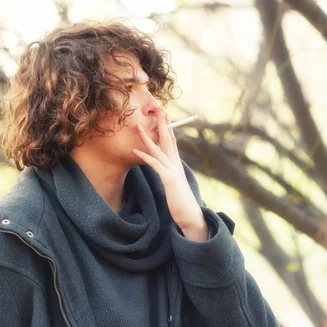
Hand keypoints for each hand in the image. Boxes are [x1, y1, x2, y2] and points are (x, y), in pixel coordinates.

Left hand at [132, 108, 207, 238]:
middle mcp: (176, 165)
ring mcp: (173, 171)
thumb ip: (170, 176)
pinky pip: (155, 165)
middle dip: (162, 124)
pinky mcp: (169, 180)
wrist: (191, 217)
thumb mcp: (175, 185)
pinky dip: (145, 156)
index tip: (163, 116)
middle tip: (157, 109)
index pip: (172, 142)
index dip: (167, 128)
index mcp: (177, 165)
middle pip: (168, 140)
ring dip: (147, 137)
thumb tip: (166, 172)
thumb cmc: (181, 203)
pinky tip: (135, 151)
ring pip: (159, 149)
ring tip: (137, 127)